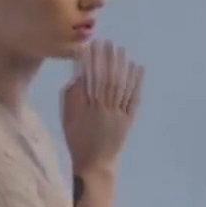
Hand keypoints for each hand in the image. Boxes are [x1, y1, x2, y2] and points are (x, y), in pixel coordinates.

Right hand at [61, 40, 142, 172]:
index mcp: (87, 107)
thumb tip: (78, 75)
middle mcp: (104, 108)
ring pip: (121, 86)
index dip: (92, 60)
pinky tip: (137, 68)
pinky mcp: (129, 120)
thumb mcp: (67, 118)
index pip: (90, 78)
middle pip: (107, 78)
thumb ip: (72, 97)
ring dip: (122, 66)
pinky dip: (136, 83)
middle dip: (107, 58)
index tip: (92, 45)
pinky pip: (133, 99)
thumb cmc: (78, 139)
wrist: (95, 164)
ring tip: (122, 51)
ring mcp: (118, 114)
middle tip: (109, 42)